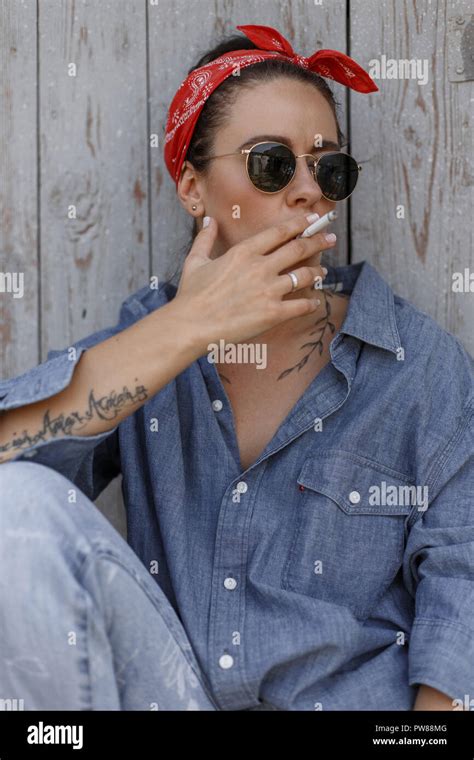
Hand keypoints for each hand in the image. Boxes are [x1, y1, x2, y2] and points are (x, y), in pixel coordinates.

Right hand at [173, 213, 336, 352]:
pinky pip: (301, 305)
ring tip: (323, 271)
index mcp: (243, 252)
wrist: (191, 325)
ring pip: (304, 276)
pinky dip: (310, 303)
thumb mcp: (195, 261)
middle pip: (298, 249)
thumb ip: (205, 239)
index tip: (311, 219)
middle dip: (318, 241)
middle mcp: (260, 267)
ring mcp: (268, 290)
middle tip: (330, 237)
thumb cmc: (191, 295)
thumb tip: (210, 221)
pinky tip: (314, 302)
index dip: (298, 224)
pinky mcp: (273, 313)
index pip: (278, 233)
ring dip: (317, 272)